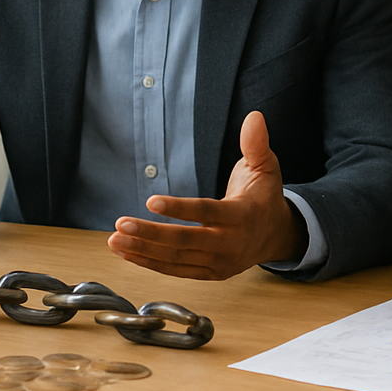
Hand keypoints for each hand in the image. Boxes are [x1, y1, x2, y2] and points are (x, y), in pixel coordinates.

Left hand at [107, 111, 301, 279]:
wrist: (276, 235)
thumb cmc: (264, 196)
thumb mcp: (266, 167)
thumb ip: (256, 143)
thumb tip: (254, 117)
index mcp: (242, 216)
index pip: (206, 212)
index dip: (179, 208)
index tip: (150, 201)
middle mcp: (230, 244)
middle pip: (185, 241)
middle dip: (150, 234)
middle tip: (122, 224)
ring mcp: (219, 263)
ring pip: (176, 259)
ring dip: (143, 250)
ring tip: (115, 240)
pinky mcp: (209, 273)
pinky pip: (176, 270)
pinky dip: (150, 263)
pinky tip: (128, 253)